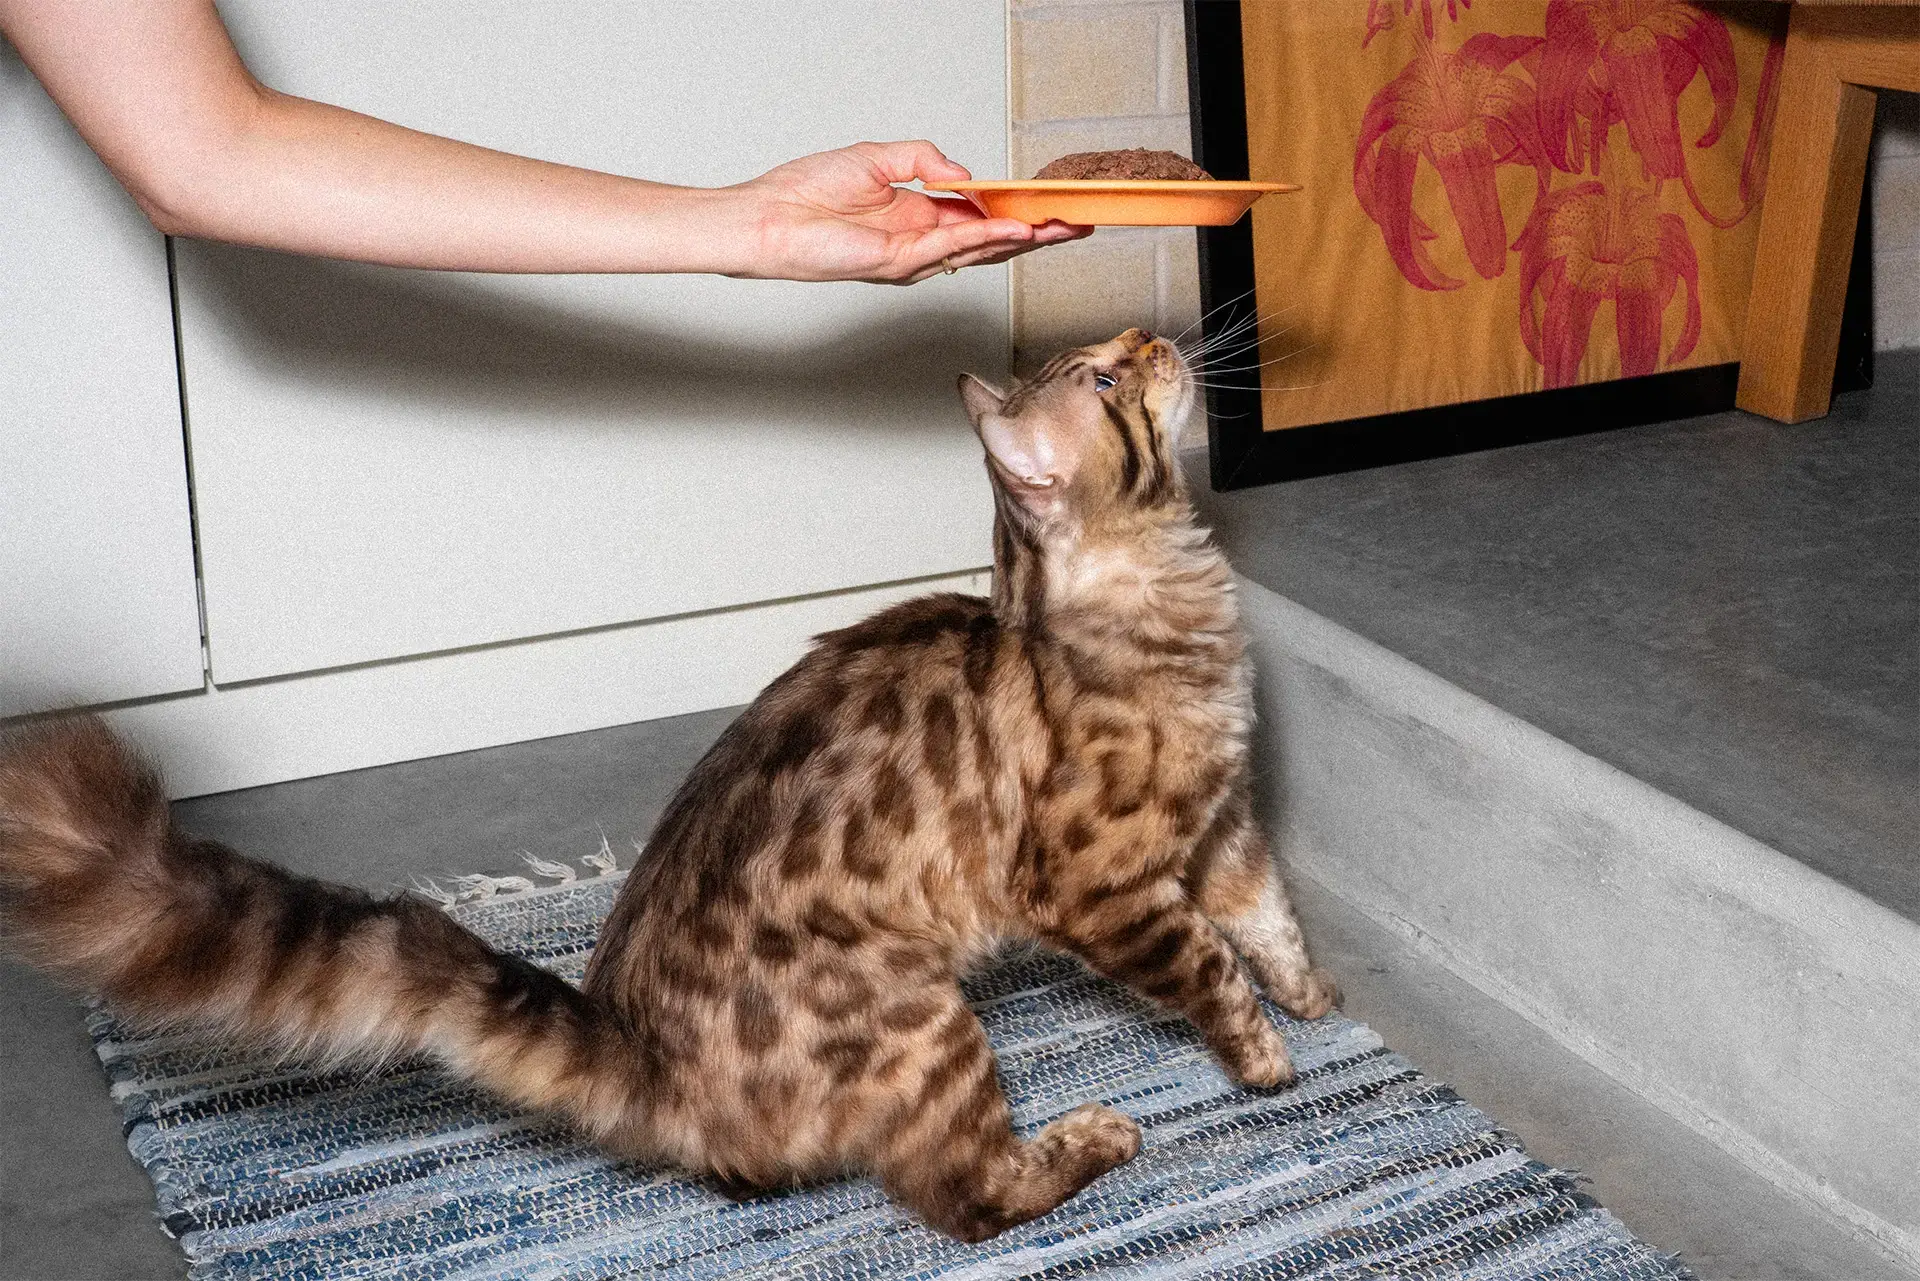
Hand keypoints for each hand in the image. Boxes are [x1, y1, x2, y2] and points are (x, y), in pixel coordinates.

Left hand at [737, 140, 1090, 284]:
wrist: (770, 218)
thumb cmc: (809, 191)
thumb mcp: (879, 157)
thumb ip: (925, 159)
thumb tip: (964, 174)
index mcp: (919, 216)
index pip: (980, 215)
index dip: (1017, 210)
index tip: (1051, 204)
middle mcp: (921, 241)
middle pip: (992, 240)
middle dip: (1038, 233)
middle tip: (1077, 225)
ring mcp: (914, 257)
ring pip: (981, 250)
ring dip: (1024, 240)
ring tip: (1061, 230)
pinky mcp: (900, 262)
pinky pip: (952, 248)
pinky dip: (986, 237)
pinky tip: (1015, 229)